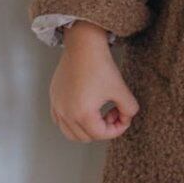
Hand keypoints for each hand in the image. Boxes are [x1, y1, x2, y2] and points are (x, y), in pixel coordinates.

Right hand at [49, 20, 139, 141]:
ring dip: (87, 129)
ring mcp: (57, 106)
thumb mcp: (121, 89)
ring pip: (71, 132)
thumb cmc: (100, 65)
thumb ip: (129, 109)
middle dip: (103, 129)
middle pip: (86, 137)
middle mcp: (65, 113)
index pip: (101, 135)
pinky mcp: (54, 97)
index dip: (117, 129)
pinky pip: (60, 120)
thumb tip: (126, 118)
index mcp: (82, 114)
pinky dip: (72, 121)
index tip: (124, 116)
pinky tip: (85, 107)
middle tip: (113, 112)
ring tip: (99, 112)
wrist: (84, 45)